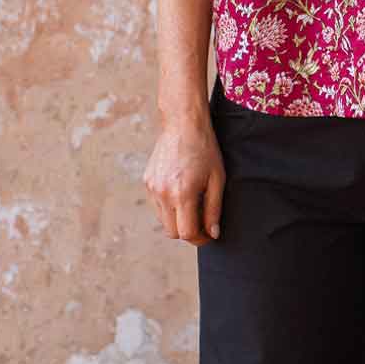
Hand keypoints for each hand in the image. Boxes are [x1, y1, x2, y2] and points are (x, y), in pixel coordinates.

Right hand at [143, 114, 224, 245]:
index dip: (199, 239)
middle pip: (172, 232)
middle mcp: (163, 194)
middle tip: (203, 224)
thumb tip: (212, 233)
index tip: (209, 235)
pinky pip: (158, 205)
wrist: (183, 124)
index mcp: (182, 194)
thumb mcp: (217, 180)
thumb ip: (214, 209)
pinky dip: (169, 207)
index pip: (186, 233)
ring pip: (163, 220)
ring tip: (194, 206)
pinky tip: (181, 193)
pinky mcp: (147, 181)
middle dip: (188, 232)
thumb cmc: (205, 150)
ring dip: (178, 220)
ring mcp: (152, 188)